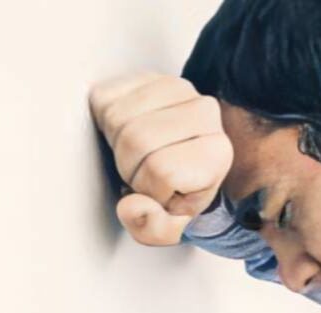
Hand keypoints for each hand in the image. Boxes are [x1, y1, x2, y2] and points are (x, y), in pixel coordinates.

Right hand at [89, 72, 233, 245]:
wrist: (178, 166)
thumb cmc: (177, 195)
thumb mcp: (169, 227)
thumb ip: (152, 228)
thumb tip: (131, 206)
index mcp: (217, 152)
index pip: (162, 170)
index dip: (149, 189)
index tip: (161, 192)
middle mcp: (204, 112)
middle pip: (136, 140)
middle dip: (128, 168)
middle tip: (142, 174)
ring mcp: (178, 88)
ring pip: (119, 117)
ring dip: (115, 144)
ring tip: (135, 155)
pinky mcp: (149, 76)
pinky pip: (106, 97)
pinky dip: (103, 120)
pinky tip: (123, 132)